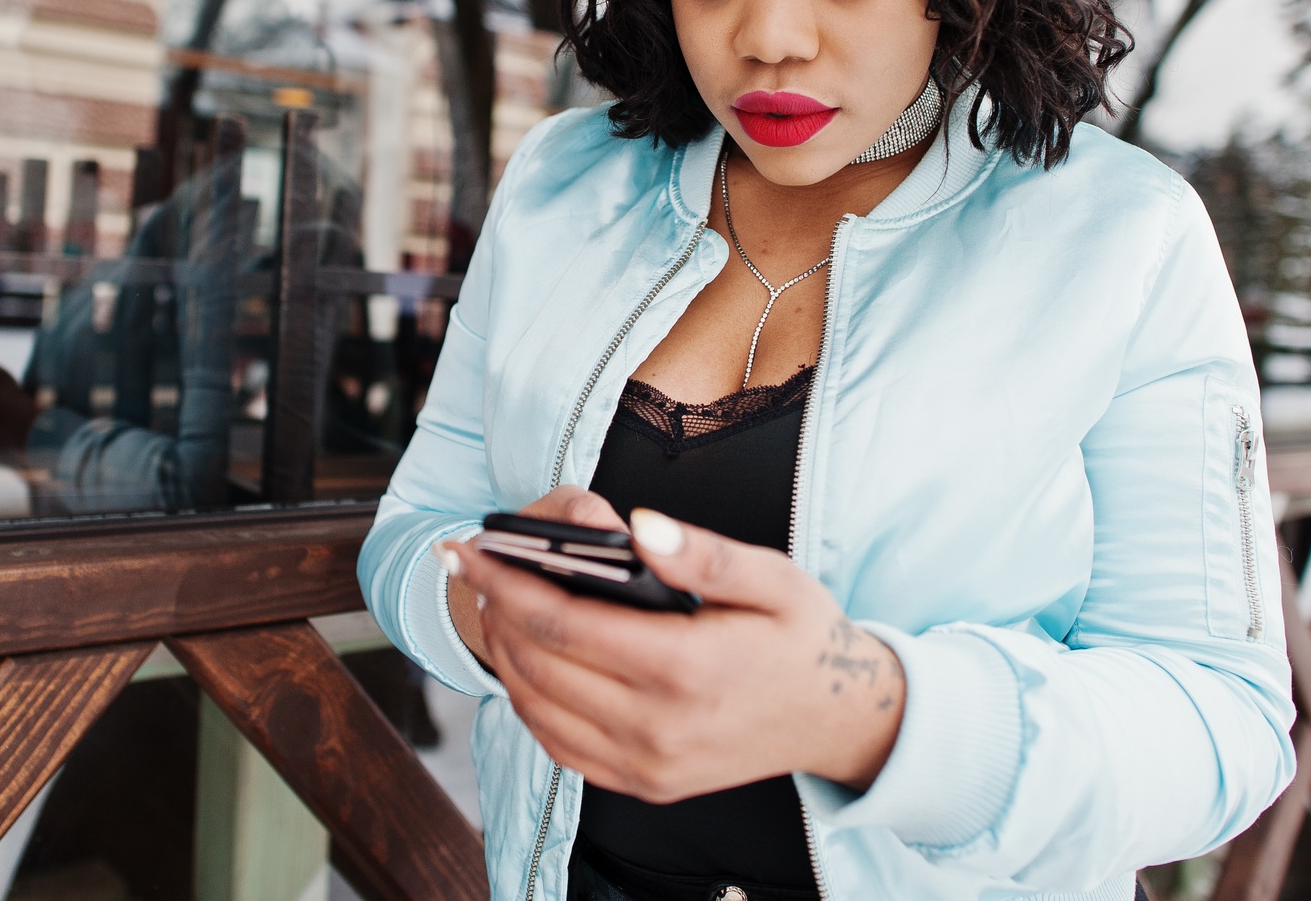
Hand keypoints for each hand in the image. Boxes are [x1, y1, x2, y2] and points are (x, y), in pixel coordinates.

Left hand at [437, 506, 904, 799]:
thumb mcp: (772, 578)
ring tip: (493, 602)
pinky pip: (560, 744)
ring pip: (538, 707)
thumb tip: (636, 525)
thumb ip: (701, 553)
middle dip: (495, 608)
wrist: (838, 721)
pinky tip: (525, 659)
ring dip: (503, 652)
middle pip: (538, 664)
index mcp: (685, 668)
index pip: (564, 623)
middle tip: (472, 565)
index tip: (473, 548)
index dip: (509, 582)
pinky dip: (529, 699)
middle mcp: (657, 727)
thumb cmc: (803, 637)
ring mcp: (647, 765)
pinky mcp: (644, 785)